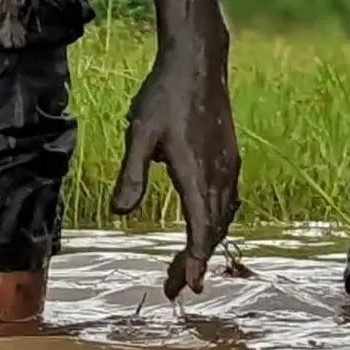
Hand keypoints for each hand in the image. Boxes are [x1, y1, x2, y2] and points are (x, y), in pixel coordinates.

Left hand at [111, 39, 238, 298]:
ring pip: (223, 217)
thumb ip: (131, 174)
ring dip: (206, 243)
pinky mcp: (230, 156)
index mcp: (198, 176)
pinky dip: (216, 221)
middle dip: (195, 262)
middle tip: (177, 287)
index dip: (195, 262)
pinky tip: (206, 223)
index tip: (188, 287)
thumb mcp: (139, 134)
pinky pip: (228, 200)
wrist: (198, 63)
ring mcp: (229, 166)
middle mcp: (220, 176)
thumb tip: (119, 214)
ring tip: (187, 265)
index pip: (201, 232)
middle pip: (213, 231)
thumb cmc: (164, 95)